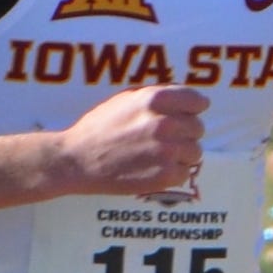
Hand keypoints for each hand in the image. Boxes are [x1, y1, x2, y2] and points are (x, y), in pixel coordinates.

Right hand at [55, 86, 208, 196]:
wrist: (75, 161)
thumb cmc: (99, 129)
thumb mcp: (126, 100)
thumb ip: (158, 98)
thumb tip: (190, 100)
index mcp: (155, 99)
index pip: (198, 101)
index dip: (191, 110)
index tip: (185, 116)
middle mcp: (165, 123)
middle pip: (198, 128)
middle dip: (183, 134)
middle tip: (161, 140)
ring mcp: (167, 150)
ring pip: (195, 152)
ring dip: (180, 155)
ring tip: (155, 156)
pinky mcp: (165, 175)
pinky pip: (185, 172)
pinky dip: (172, 173)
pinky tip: (152, 170)